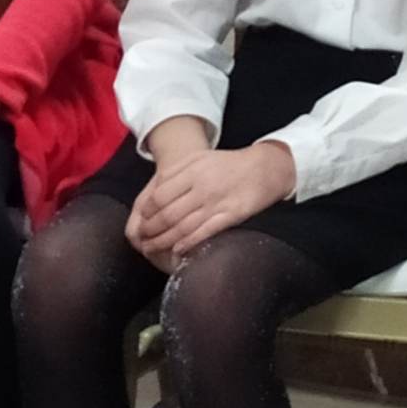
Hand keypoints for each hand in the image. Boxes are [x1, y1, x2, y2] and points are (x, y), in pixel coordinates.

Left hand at [126, 143, 296, 261]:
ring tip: (153, 248)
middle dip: (151, 229)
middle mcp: (202, 187)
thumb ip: (177, 170)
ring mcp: (216, 203)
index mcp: (193, 171)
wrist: (264, 168)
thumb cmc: (229, 164)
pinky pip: (204, 233)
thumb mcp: (201, 157)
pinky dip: (188, 243)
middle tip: (143, 238)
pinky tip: (177, 250)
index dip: (147, 211)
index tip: (143, 219)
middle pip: (168, 213)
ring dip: (164, 240)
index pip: (160, 195)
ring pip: (183, 227)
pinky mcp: (230, 216)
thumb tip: (155, 186)